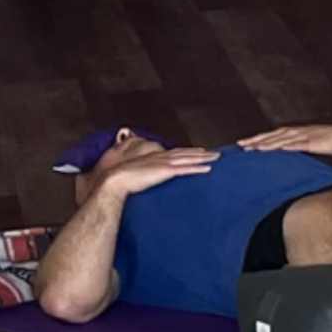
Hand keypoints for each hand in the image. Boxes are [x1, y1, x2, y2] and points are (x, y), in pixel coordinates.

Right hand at [88, 137, 218, 198]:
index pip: (175, 153)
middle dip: (201, 153)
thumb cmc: (121, 179)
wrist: (114, 180)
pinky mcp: (165, 171)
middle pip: (185, 153)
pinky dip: (197, 167)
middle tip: (215, 152)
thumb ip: (144, 173)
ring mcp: (163, 163)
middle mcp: (160, 157)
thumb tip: (146, 178)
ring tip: (217, 157)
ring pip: (188, 158)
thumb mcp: (135, 174)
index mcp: (153, 157)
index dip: (188, 151)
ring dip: (204, 158)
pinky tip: (208, 168)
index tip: (200, 151)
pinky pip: (185, 169)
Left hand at [234, 122, 331, 161]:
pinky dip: (289, 146)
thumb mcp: (301, 143)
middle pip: (270, 137)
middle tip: (242, 146)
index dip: (254, 139)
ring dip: (269, 144)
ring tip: (256, 149)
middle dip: (256, 141)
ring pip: (281, 140)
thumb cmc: (321, 142)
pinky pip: (299, 145)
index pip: (268, 136)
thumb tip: (276, 155)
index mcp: (289, 132)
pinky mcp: (312, 142)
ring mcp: (302, 136)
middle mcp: (293, 132)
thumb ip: (289, 147)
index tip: (240, 144)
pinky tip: (281, 149)